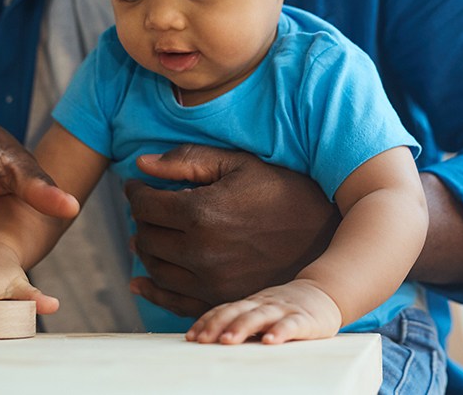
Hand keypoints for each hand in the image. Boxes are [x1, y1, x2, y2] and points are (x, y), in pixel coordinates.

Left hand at [125, 145, 339, 317]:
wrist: (326, 235)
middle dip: (142, 219)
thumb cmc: (282, 192)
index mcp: (201, 212)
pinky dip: (152, 290)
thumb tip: (141, 165)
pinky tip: (141, 282)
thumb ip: (187, 161)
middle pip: (146, 236)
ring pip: (155, 268)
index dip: (136, 192)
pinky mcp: (220, 300)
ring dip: (147, 249)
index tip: (137, 185)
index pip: (145, 204)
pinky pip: (172, 301)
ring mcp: (210, 281)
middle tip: (148, 207)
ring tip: (152, 234)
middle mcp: (200, 251)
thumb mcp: (239, 164)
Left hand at [186, 279, 341, 344]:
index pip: (224, 310)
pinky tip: (269, 341)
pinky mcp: (304, 319)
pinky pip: (290, 325)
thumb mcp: (261, 310)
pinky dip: (279, 332)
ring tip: (228, 341)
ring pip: (259, 316)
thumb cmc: (286, 308)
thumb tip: (209, 336)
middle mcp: (263, 304)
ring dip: (241, 327)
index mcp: (251, 304)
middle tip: (202, 340)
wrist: (325, 292)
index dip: (207, 322)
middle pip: (236, 311)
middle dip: (217, 325)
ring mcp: (283, 310)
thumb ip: (240, 320)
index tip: (191, 337)